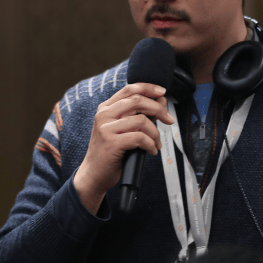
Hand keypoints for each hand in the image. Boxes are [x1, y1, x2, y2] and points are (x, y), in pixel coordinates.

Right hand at [74, 83, 174, 213]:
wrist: (93, 174)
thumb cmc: (110, 152)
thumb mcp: (122, 130)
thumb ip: (139, 115)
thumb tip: (161, 102)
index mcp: (106, 108)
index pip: (130, 89)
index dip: (149, 88)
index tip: (162, 93)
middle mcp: (104, 115)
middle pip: (138, 101)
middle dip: (158, 109)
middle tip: (169, 120)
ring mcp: (106, 128)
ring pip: (141, 120)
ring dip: (155, 133)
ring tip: (156, 143)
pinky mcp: (111, 143)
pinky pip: (140, 138)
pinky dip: (150, 145)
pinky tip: (150, 151)